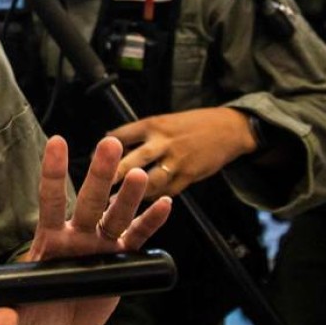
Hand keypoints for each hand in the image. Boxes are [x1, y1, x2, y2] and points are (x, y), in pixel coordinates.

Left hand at [0, 136, 171, 324]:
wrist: (70, 317)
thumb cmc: (46, 303)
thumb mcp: (27, 311)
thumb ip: (10, 315)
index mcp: (52, 237)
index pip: (50, 199)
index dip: (53, 172)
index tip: (56, 142)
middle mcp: (79, 233)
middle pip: (90, 199)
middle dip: (99, 173)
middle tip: (110, 142)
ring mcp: (103, 243)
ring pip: (117, 214)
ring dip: (128, 196)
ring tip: (139, 175)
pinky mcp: (123, 260)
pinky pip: (139, 238)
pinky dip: (152, 222)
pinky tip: (164, 204)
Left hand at [108, 107, 256, 198]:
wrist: (229, 128)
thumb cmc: (192, 124)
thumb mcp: (164, 121)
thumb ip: (141, 133)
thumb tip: (112, 142)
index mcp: (153, 125)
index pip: (121, 135)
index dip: (106, 149)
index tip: (95, 160)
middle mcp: (163, 142)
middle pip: (134, 160)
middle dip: (114, 174)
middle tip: (98, 186)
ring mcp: (177, 160)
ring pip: (151, 180)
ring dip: (133, 193)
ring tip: (116, 202)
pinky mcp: (189, 175)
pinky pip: (168, 190)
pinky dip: (154, 198)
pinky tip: (143, 203)